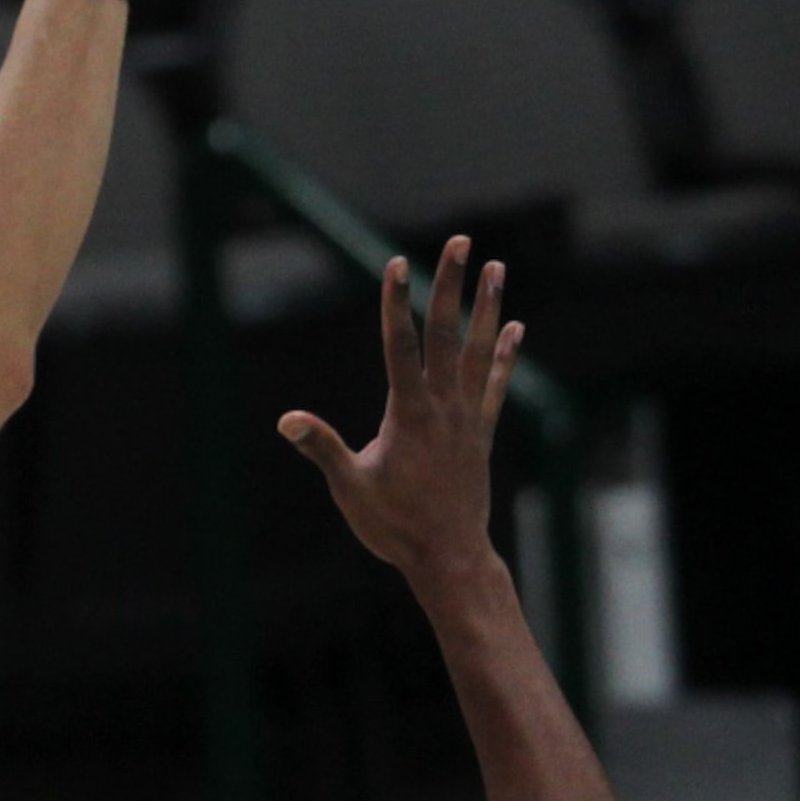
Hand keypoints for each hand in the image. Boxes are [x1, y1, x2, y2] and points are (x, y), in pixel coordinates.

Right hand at [278, 236, 524, 596]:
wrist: (450, 559)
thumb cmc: (394, 526)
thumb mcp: (350, 487)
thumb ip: (321, 447)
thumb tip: (286, 420)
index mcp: (409, 414)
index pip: (402, 346)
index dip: (397, 303)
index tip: (396, 263)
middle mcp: (443, 407)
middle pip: (447, 333)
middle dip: (451, 285)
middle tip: (460, 241)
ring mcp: (467, 418)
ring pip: (478, 351)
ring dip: (487, 307)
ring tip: (497, 267)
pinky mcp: (480, 434)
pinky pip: (495, 384)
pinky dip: (504, 354)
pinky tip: (513, 327)